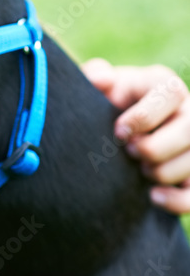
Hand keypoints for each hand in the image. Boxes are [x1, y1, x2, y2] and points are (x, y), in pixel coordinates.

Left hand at [82, 58, 189, 215]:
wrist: (110, 131)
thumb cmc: (104, 102)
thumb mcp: (98, 87)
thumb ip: (94, 75)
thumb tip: (102, 78)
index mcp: (163, 84)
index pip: (171, 93)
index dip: (145, 116)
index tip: (119, 131)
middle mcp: (186, 110)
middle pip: (189, 129)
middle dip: (155, 147)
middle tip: (130, 153)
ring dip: (164, 172)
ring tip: (139, 171)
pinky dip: (177, 200)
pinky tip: (152, 197)